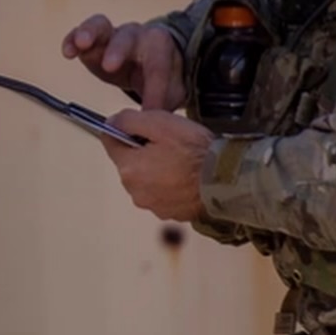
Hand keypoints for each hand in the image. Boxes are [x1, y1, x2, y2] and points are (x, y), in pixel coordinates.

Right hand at [61, 15, 184, 109]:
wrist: (154, 57)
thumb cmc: (163, 75)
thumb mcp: (171, 93)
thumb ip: (161, 107)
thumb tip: (146, 129)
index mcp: (160, 46)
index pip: (158, 67)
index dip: (153, 88)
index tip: (148, 111)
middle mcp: (136, 35)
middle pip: (127, 38)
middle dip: (118, 50)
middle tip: (109, 66)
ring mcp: (112, 34)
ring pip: (101, 26)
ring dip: (90, 33)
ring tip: (81, 44)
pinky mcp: (93, 40)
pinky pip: (80, 33)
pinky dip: (72, 39)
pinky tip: (67, 52)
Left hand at [100, 108, 212, 222]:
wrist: (226, 181)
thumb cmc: (194, 150)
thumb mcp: (160, 122)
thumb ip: (129, 120)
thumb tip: (112, 122)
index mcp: (129, 168)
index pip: (110, 142)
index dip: (125, 130)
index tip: (144, 127)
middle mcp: (135, 191)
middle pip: (129, 163)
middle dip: (142, 151)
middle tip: (169, 144)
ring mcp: (153, 206)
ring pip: (146, 180)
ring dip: (156, 170)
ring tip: (181, 161)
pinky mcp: (170, 214)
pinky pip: (162, 194)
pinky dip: (170, 186)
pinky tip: (187, 177)